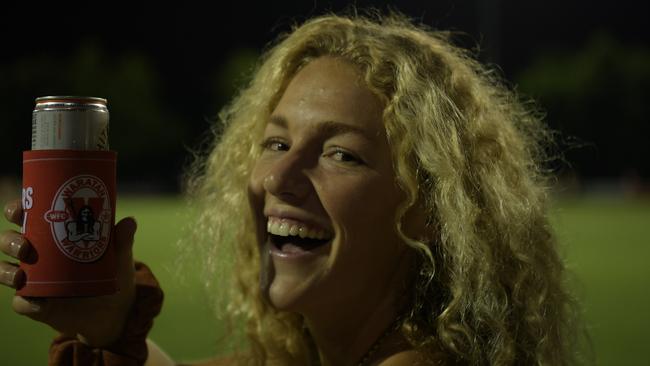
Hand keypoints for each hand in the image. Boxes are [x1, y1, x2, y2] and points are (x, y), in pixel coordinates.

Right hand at [1, 198, 137, 346]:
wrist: (116, 308)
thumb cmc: (113, 270)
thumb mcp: (118, 254)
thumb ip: (121, 240)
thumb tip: (129, 222)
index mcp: (52, 233)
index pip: (25, 216)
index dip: (16, 210)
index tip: (18, 210)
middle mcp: (37, 254)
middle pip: (9, 241)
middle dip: (9, 241)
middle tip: (24, 247)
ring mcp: (34, 279)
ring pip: (5, 270)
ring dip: (6, 271)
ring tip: (21, 275)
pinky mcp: (37, 304)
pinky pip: (21, 303)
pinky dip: (26, 303)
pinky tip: (39, 303)